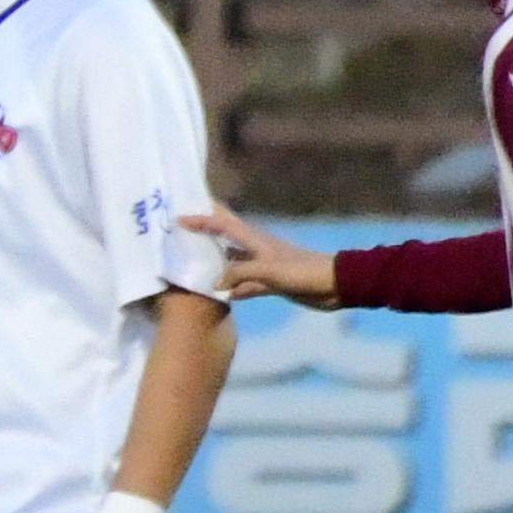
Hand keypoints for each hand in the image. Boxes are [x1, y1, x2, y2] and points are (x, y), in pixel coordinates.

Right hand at [180, 205, 336, 307]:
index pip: (222, 224)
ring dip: (214, 261)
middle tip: (182, 231)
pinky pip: (242, 283)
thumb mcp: (269, 270)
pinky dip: (229, 287)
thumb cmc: (302, 271)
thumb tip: (215, 283)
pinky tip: (217, 294)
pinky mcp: (268, 283)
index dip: (201, 219)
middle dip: (206, 231)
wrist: (334, 284)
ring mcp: (261, 266)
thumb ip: (239, 273)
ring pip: (231, 261)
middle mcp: (254, 250)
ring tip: (190, 264)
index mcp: (255, 240)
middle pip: (225, 236)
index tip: (178, 218)